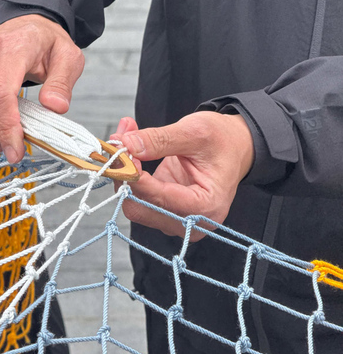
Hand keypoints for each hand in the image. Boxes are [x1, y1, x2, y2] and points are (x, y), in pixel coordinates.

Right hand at [0, 15, 83, 163]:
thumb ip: (62, 83)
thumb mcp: (69, 58)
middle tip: (5, 148)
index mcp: (15, 47)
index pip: (0, 92)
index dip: (6, 125)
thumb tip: (54, 108)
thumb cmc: (49, 42)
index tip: (17, 148)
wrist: (30, 23)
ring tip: (3, 140)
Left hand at [111, 112, 253, 240]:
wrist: (234, 146)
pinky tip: (132, 149)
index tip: (122, 150)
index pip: (159, 200)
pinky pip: (137, 197)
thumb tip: (127, 144)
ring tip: (126, 137)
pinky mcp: (164, 209)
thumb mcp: (195, 132)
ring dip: (124, 172)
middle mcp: (191, 221)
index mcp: (206, 206)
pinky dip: (130, 174)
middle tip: (120, 140)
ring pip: (134, 203)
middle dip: (125, 174)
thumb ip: (160, 140)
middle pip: (140, 208)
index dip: (135, 177)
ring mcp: (175, 218)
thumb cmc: (222, 141)